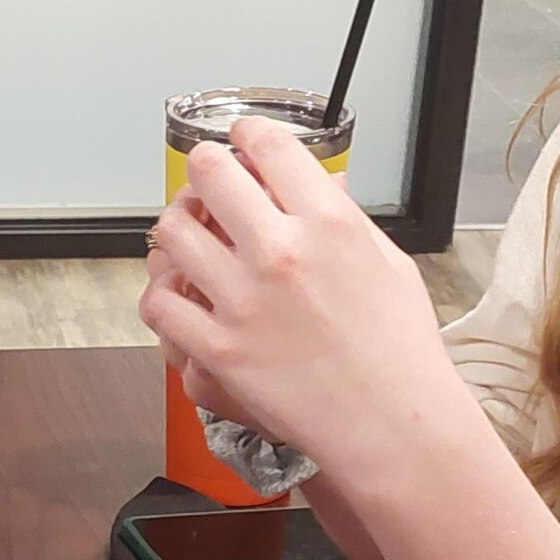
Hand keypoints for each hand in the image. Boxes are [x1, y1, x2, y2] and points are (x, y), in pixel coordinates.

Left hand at [138, 120, 460, 472]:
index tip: (243, 140)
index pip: (268, 145)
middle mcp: (280, 252)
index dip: (249, 133)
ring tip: (190, 235)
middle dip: (205, 169)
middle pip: (209, 173)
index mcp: (328, 223)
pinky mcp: (217, 348)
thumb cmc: (400, 349)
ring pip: (171, 232)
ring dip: (177, 227)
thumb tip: (318, 182)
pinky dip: (162, 293)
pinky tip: (180, 294)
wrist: (395, 425)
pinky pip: (159, 303)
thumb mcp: (388, 262)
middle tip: (209, 183)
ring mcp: (242, 301)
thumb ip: (342, 216)